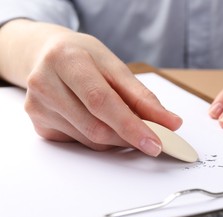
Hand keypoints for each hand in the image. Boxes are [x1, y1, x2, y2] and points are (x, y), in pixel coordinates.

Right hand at [0, 20, 181, 154]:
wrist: (47, 55)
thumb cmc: (85, 57)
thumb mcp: (115, 67)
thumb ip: (143, 97)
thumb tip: (171, 123)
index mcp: (67, 59)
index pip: (101, 101)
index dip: (131, 126)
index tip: (155, 143)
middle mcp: (45, 83)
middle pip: (96, 127)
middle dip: (128, 137)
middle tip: (150, 138)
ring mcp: (38, 106)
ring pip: (90, 140)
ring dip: (115, 139)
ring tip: (121, 122)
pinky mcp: (39, 124)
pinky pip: (79, 143)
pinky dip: (99, 138)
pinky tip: (98, 120)